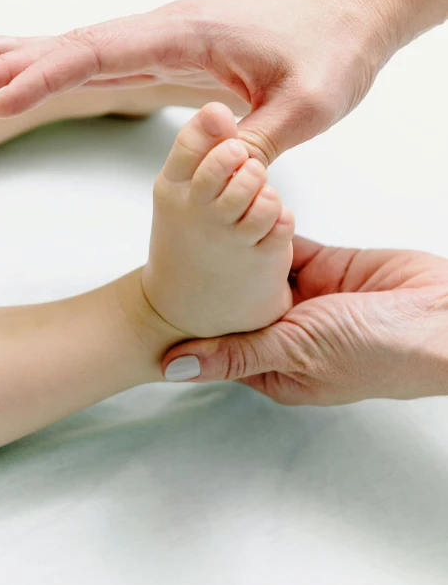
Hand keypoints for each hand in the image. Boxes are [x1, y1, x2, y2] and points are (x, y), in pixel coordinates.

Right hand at [0, 0, 395, 164]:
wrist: (355, 12)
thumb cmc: (335, 50)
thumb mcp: (308, 108)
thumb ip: (255, 141)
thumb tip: (213, 172)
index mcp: (191, 35)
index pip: (102, 53)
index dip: (47, 75)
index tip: (2, 96)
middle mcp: (172, 28)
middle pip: (79, 44)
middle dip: (17, 64)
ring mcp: (173, 36)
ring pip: (90, 47)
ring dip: (34, 59)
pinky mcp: (181, 49)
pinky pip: (116, 56)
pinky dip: (75, 62)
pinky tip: (52, 64)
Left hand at [162, 237, 447, 404]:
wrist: (440, 317)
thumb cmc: (376, 352)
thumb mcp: (296, 353)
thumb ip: (237, 354)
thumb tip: (175, 368)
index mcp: (277, 368)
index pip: (224, 345)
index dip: (197, 323)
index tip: (164, 300)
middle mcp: (289, 333)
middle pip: (240, 305)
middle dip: (216, 282)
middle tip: (177, 255)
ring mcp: (308, 298)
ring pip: (261, 271)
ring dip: (240, 251)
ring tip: (204, 227)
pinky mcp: (326, 266)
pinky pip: (287, 247)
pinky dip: (270, 232)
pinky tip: (244, 216)